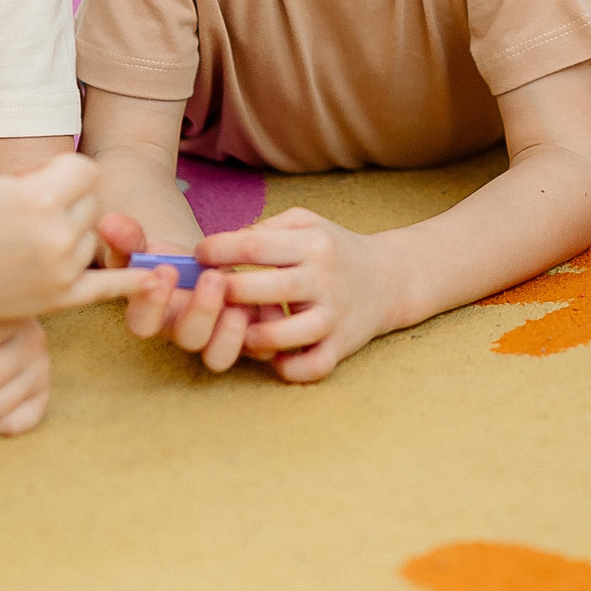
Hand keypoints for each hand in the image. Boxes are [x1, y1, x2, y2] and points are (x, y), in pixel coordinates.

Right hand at [0, 71, 138, 323]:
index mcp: (39, 197)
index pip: (85, 170)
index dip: (59, 172)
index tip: (24, 182)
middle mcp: (58, 236)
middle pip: (92, 202)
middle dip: (65, 201)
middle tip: (19, 211)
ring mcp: (60, 272)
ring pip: (93, 237)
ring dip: (72, 233)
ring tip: (26, 237)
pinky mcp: (58, 301)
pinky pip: (107, 288)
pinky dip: (130, 281)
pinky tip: (156, 278)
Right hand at [104, 212, 253, 373]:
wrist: (201, 263)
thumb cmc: (167, 259)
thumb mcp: (143, 245)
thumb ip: (126, 237)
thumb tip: (109, 221)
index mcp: (154, 315)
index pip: (142, 324)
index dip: (151, 303)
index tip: (163, 270)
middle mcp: (183, 332)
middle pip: (189, 340)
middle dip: (201, 311)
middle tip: (212, 277)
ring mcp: (216, 338)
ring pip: (219, 357)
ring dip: (231, 333)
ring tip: (239, 301)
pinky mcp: (248, 337)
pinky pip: (259, 349)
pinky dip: (266, 327)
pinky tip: (268, 300)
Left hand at [200, 207, 409, 382]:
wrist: (390, 279)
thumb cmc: (334, 249)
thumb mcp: (308, 223)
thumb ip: (266, 227)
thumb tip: (223, 244)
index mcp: (312, 244)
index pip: (256, 245)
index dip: (218, 250)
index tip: (199, 255)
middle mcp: (324, 278)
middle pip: (271, 287)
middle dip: (232, 292)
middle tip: (212, 293)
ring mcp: (334, 315)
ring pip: (293, 333)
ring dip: (257, 335)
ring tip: (240, 331)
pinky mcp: (342, 345)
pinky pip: (314, 365)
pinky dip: (290, 368)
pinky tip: (273, 358)